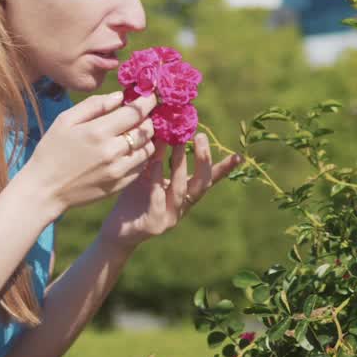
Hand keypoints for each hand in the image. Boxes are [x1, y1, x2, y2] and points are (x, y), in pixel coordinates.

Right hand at [23, 90, 159, 212]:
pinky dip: (141, 155)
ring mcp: (118, 170)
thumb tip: (120, 96)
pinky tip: (130, 150)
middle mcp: (113, 151)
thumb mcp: (65, 121)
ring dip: (146, 137)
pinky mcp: (120, 184)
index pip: (135, 112)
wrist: (45, 189)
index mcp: (98, 131)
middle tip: (141, 114)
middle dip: (148, 118)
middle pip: (146, 129)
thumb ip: (93, 105)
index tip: (151, 95)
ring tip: (136, 132)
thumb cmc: (51, 150)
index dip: (147, 101)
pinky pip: (142, 166)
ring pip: (148, 148)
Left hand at [99, 131, 240, 252]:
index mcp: (186, 194)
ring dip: (180, 166)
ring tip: (177, 144)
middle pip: (202, 183)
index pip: (209, 179)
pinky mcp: (155, 225)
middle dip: (203, 160)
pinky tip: (155, 165)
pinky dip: (158, 182)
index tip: (239, 155)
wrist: (118, 230)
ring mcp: (171, 216)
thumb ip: (159, 156)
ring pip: (181, 190)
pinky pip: (158, 201)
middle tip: (200, 137)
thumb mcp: (149, 173)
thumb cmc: (134, 197)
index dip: (224, 169)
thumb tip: (165, 126)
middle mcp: (183, 206)